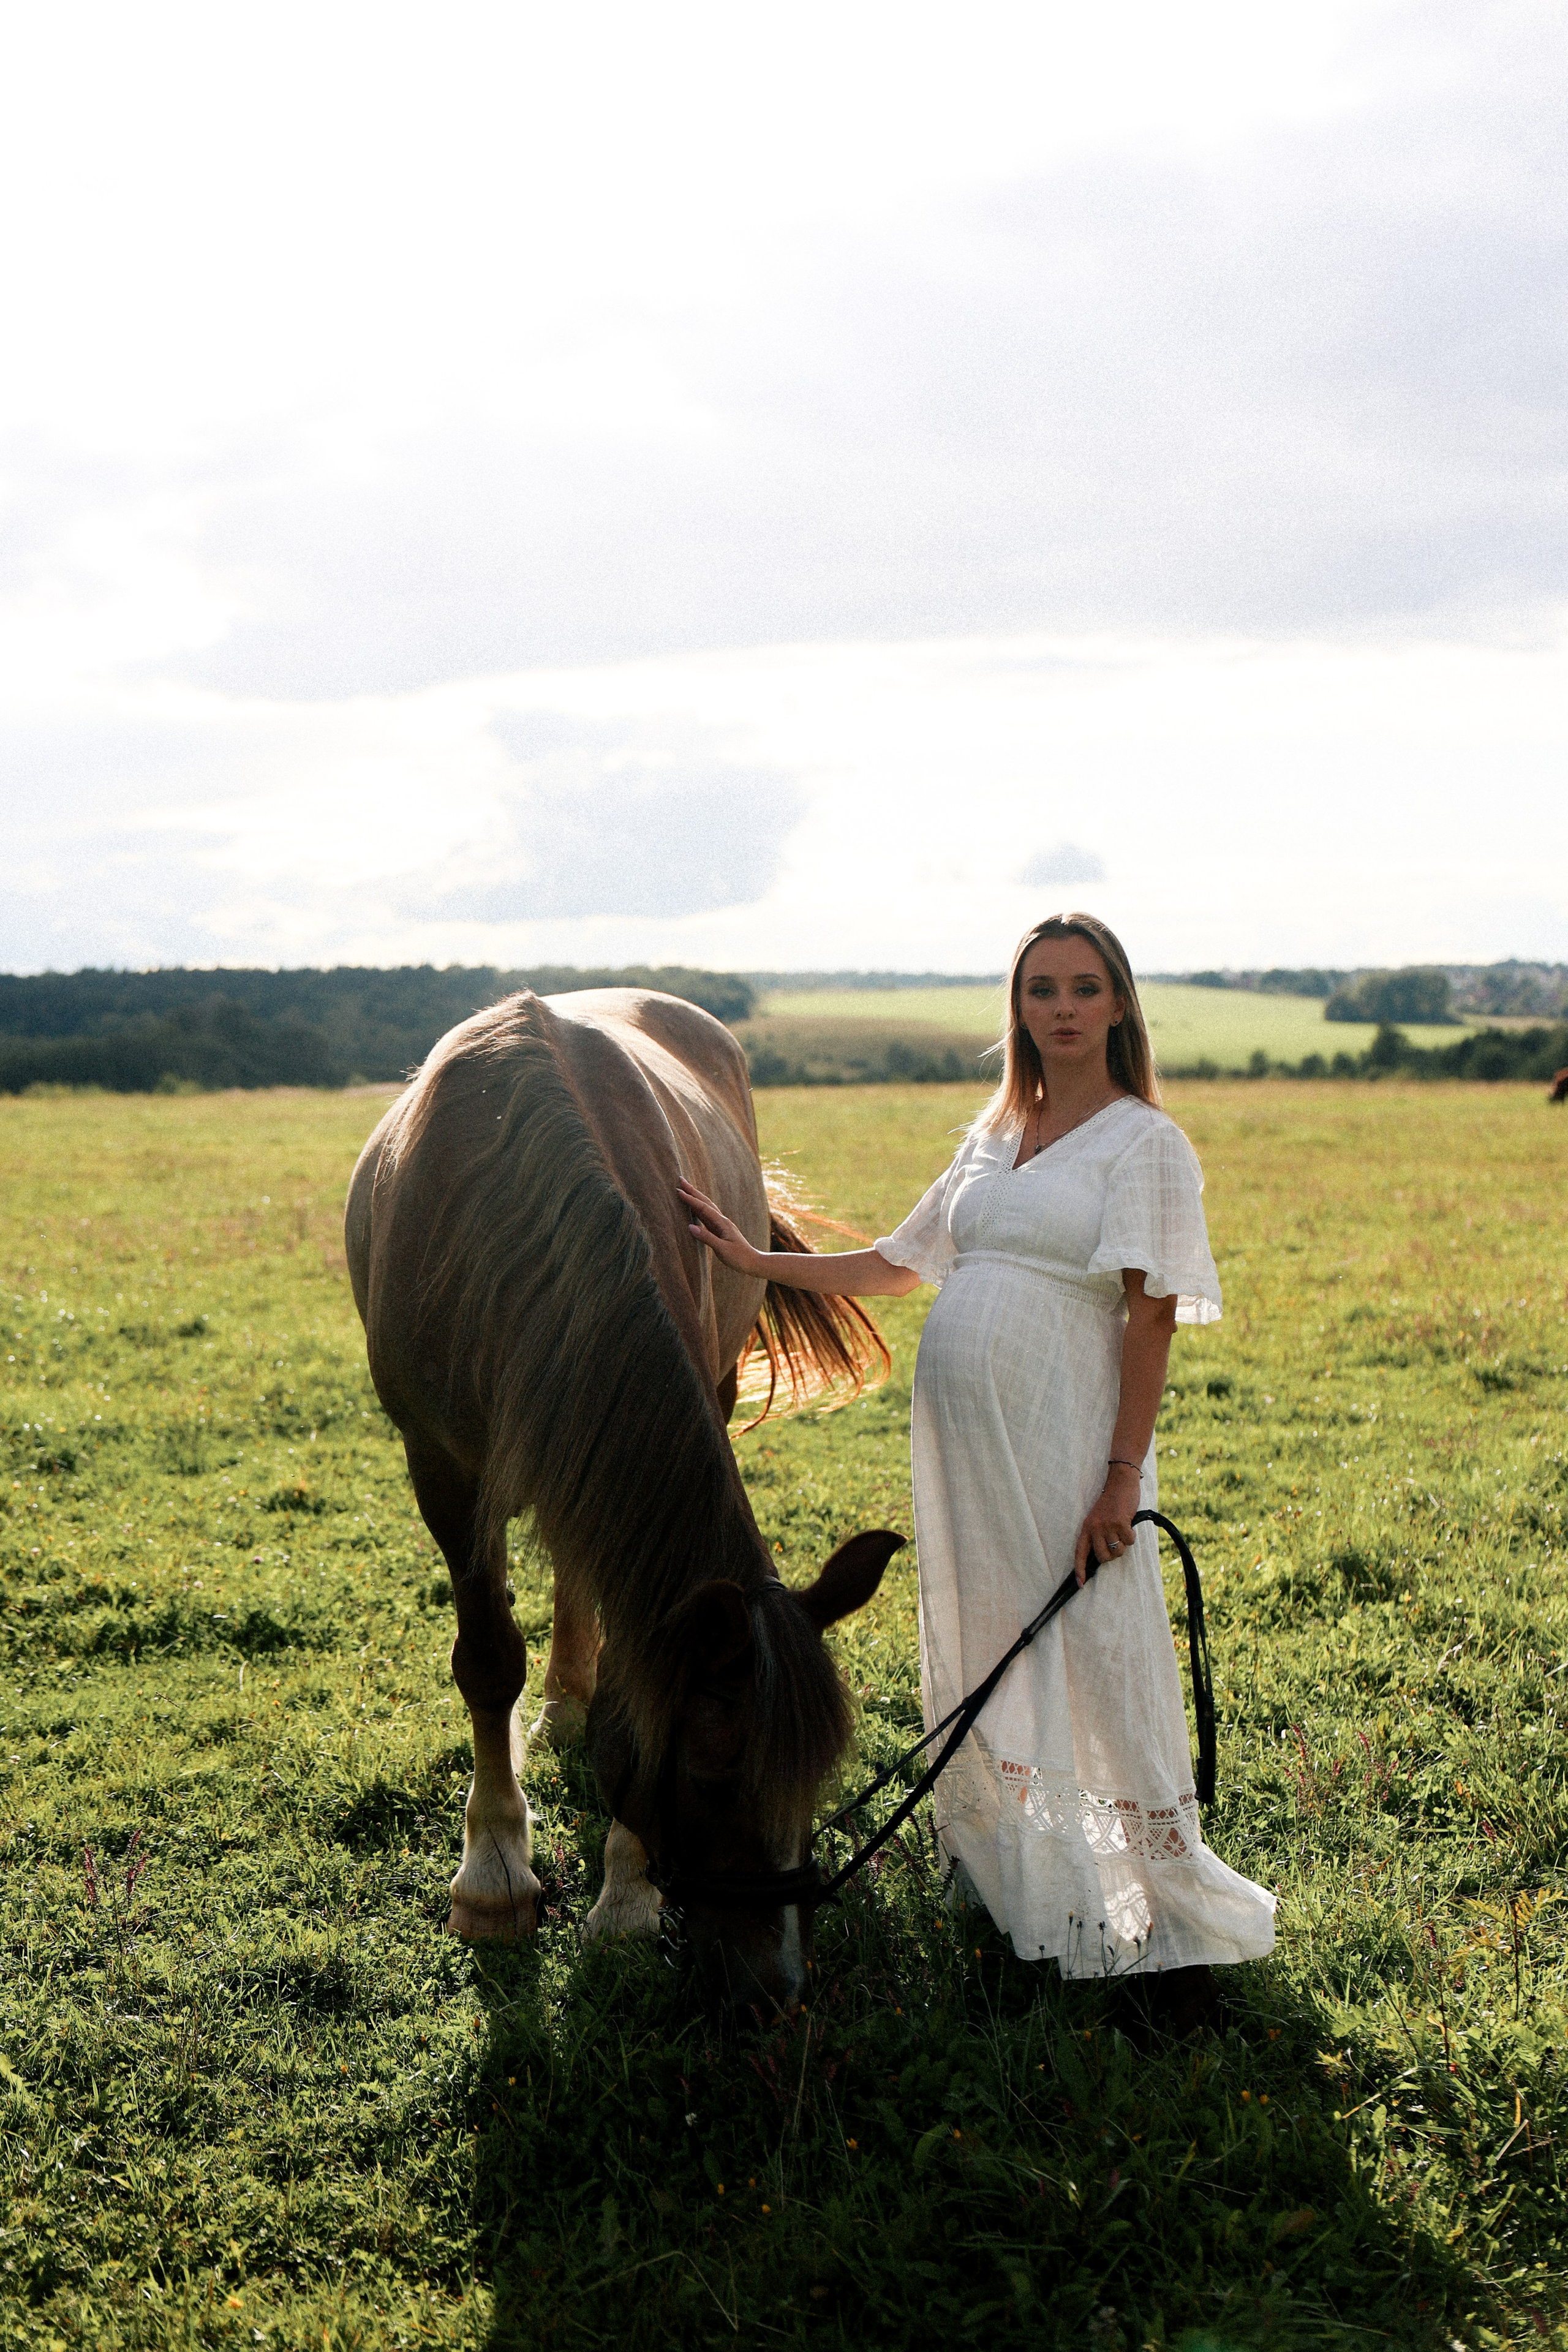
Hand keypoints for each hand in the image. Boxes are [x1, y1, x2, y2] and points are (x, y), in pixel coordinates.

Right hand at [677, 1179, 763, 1276]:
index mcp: (722, 1223)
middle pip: (705, 1202)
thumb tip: (690, 1226)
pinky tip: (694, 1208)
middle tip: (680, 1180)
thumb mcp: (722, 1249)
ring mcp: (721, 1225)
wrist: (752, 1262)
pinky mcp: (720, 1230)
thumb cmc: (738, 1257)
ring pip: (706, 1207)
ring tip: (685, 1190)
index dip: (690, 1199)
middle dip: (692, 1191)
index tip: (678, 1191)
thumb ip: (707, 1237)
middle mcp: (721, 1220)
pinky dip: (698, 1209)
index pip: (703, 1208)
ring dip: (695, 1198)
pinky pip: (706, 1216)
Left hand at [1073, 1461, 1141, 1585]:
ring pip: (1117, 1551)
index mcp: (1086, 1527)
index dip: (1079, 1569)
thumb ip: (1098, 1535)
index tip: (1080, 1584)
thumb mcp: (1098, 1518)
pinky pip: (1129, 1541)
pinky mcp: (1120, 1523)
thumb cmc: (1111, 1502)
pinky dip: (1132, 1536)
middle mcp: (1094, 1528)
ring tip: (1122, 1531)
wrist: (1120, 1482)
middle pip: (1103, 1557)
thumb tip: (1104, 1555)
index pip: (1080, 1552)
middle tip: (1117, 1543)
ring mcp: (1107, 1526)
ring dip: (1123, 1545)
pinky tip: (1129, 1524)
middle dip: (1112, 1555)